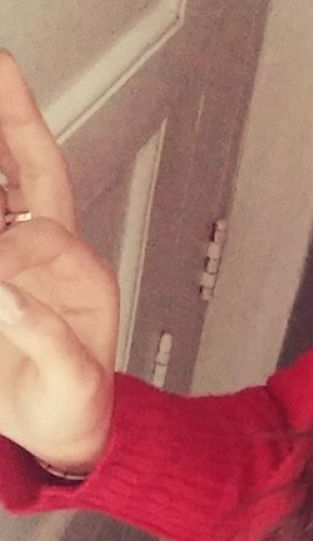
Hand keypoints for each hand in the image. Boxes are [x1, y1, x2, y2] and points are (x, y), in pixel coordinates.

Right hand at [0, 49, 119, 472]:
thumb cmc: (76, 406)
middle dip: (1, 120)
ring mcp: (8, 260)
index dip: (16, 149)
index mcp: (75, 271)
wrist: (60, 436)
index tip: (0, 103)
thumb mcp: (74, 382)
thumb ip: (44, 339)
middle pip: (16, 170)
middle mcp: (40, 253)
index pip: (41, 197)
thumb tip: (4, 297)